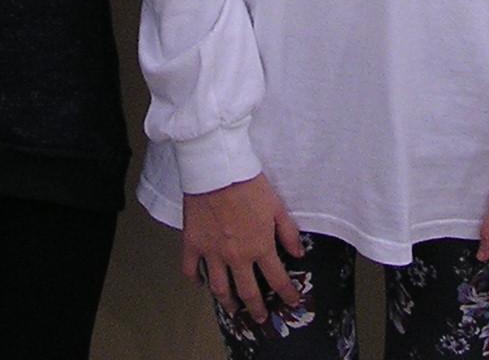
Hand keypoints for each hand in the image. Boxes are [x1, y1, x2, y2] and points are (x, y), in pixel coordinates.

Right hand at [182, 174, 302, 324]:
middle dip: (257, 310)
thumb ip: (288, 233)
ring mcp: (212, 253)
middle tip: (261, 318)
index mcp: (260, 247)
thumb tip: (298, 255)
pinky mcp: (192, 244)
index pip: (277, 279)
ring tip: (233, 310)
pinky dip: (195, 280)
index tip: (293, 302)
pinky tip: (200, 283)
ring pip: (219, 289)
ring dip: (228, 303)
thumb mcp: (277, 206)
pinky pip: (190, 270)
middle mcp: (236, 257)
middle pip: (248, 293)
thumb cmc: (248, 184)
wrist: (216, 169)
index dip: (287, 294)